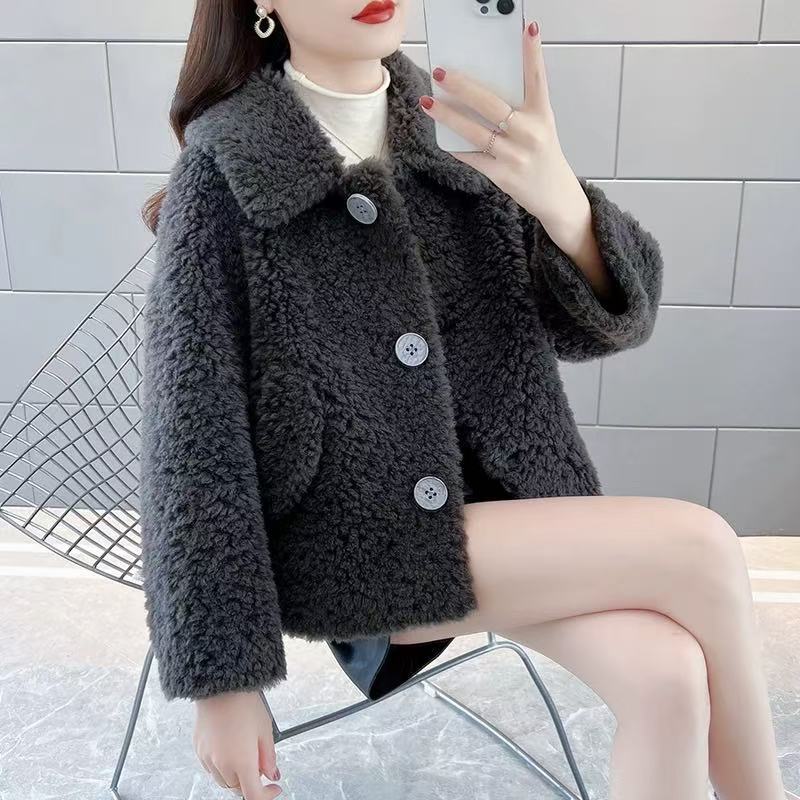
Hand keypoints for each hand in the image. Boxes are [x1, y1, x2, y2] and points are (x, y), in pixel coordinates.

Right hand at [194, 690, 282, 798]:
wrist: (220, 686)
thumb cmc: (244, 703)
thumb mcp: (266, 729)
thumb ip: (269, 757)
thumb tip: (271, 773)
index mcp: (241, 762)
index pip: (253, 795)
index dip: (266, 796)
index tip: (273, 788)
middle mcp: (222, 765)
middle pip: (237, 788)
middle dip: (251, 781)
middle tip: (260, 763)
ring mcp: (207, 758)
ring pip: (224, 780)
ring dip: (236, 775)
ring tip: (244, 751)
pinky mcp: (198, 750)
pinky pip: (212, 767)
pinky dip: (222, 765)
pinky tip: (230, 747)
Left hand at [417, 19, 622, 309]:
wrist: (557, 199)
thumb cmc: (543, 157)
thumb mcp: (541, 128)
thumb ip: (518, 109)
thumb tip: (479, 90)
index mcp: (542, 116)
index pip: (538, 78)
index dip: (533, 53)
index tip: (528, 27)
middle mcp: (530, 133)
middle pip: (492, 103)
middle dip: (463, 86)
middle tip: (441, 72)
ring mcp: (515, 156)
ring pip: (475, 131)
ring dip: (448, 116)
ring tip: (428, 101)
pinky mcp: (502, 175)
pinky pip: (472, 157)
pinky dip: (455, 146)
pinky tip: (440, 136)